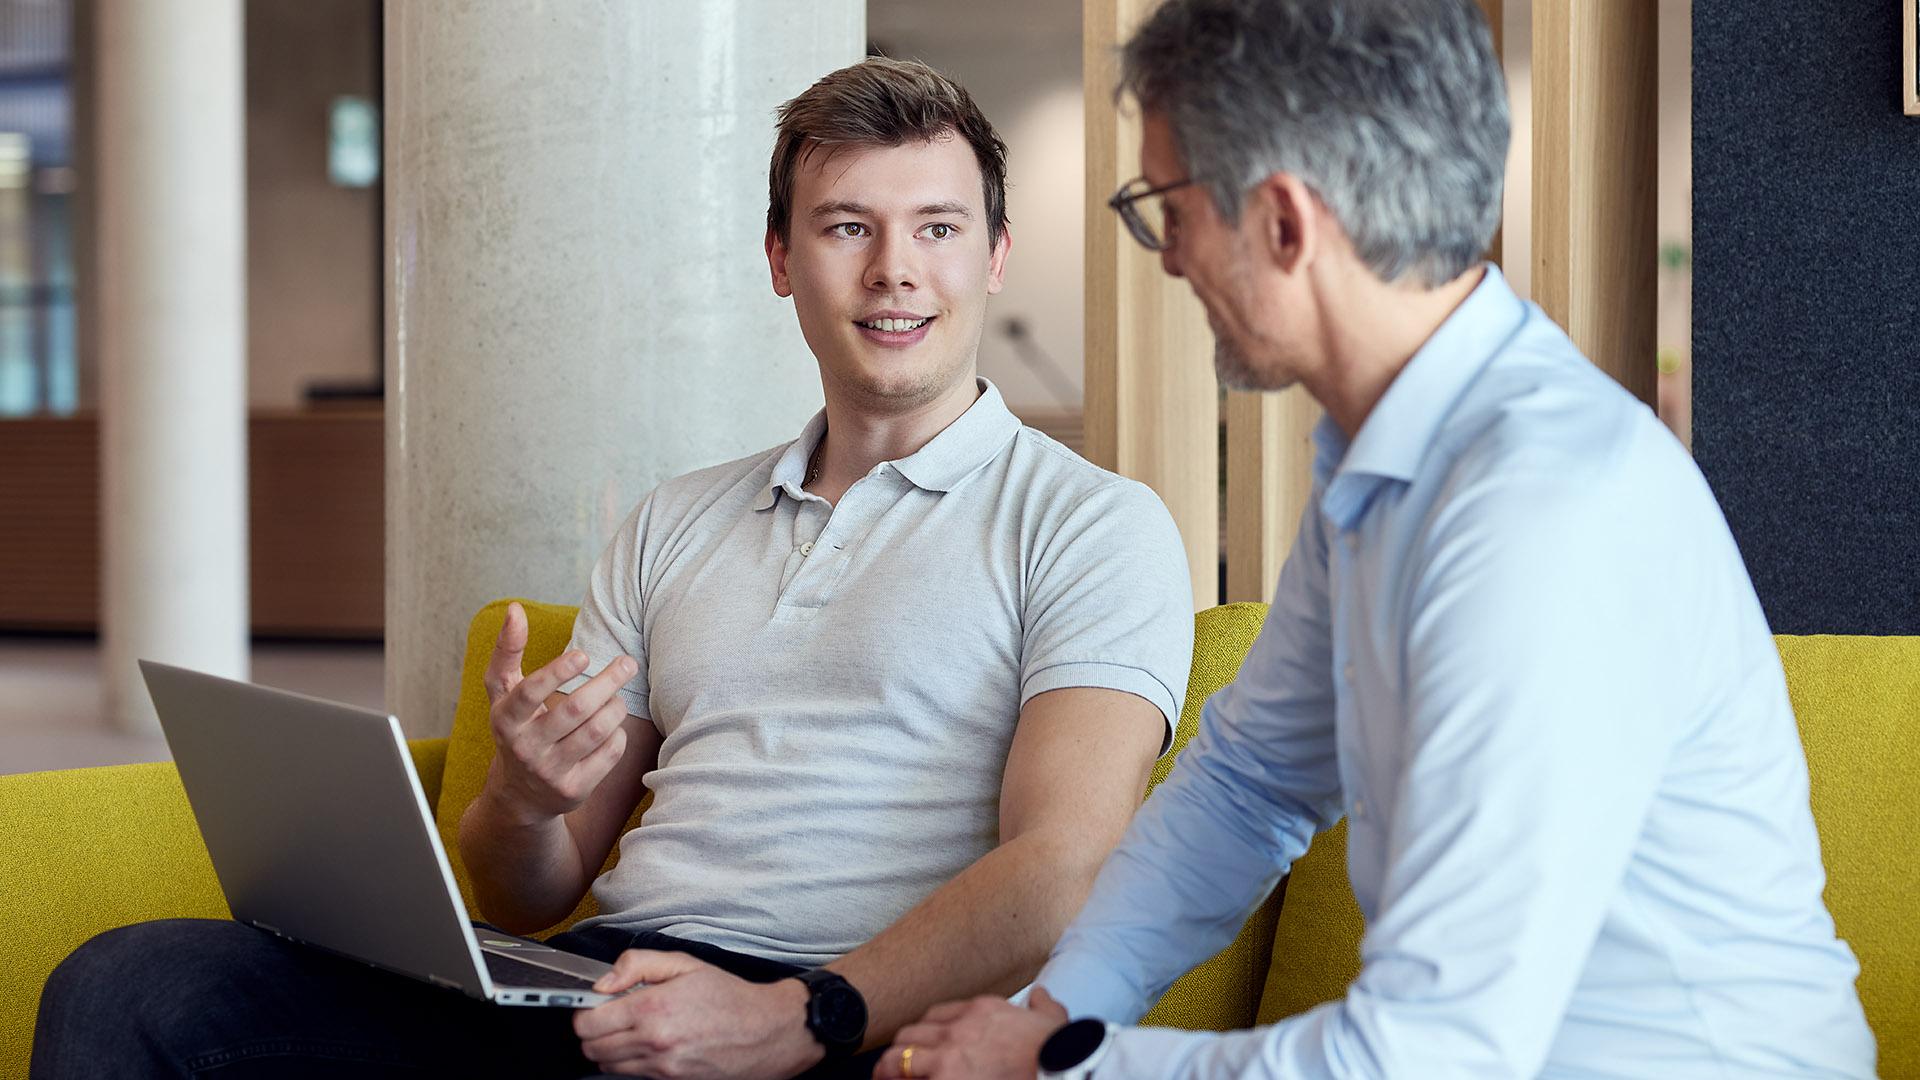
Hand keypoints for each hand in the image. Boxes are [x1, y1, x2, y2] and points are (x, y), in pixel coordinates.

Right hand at [482, 601, 637, 820]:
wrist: (519, 794)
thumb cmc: (515, 727)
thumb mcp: (502, 692)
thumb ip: (507, 651)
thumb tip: (514, 609)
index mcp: (506, 720)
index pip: (530, 692)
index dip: (557, 672)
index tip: (584, 655)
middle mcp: (525, 748)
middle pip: (575, 710)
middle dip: (607, 682)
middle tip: (628, 663)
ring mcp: (550, 772)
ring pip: (597, 731)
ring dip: (616, 706)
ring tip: (618, 695)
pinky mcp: (574, 789)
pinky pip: (609, 753)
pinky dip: (617, 734)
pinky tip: (612, 726)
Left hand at [573, 949, 824, 1078]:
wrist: (766, 1033)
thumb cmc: (729, 997)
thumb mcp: (685, 964)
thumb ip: (638, 964)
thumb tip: (604, 981)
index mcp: (654, 1008)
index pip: (588, 1022)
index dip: (585, 1009)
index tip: (596, 1001)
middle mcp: (653, 1042)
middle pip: (591, 1047)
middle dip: (593, 1029)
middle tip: (611, 1013)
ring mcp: (661, 1068)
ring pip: (606, 1064)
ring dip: (609, 1046)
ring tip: (631, 1027)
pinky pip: (630, 1075)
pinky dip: (629, 1061)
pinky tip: (647, 1043)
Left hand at [875, 987, 1069, 1079]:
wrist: (1057, 1067)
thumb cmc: (1056, 1052)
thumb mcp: (1054, 1019)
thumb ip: (1043, 1006)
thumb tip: (1040, 996)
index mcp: (981, 1010)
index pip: (937, 1015)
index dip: (925, 1032)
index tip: (922, 1045)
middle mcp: (958, 1028)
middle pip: (912, 1034)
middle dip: (902, 1050)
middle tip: (894, 1067)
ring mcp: (948, 1056)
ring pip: (900, 1057)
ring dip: (890, 1070)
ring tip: (884, 1079)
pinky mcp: (944, 1079)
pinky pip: (907, 1079)